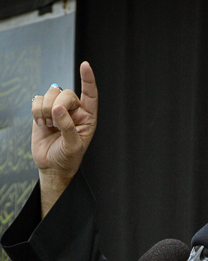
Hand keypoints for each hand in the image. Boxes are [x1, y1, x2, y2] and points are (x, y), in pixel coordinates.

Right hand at [31, 61, 97, 215]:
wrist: (51, 167)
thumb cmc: (67, 159)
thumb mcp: (73, 146)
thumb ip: (68, 127)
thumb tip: (58, 108)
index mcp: (87, 118)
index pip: (90, 94)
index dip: (88, 80)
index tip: (85, 66)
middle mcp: (74, 111)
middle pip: (66, 93)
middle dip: (58, 105)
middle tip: (54, 123)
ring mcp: (58, 109)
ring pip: (51, 93)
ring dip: (46, 109)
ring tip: (48, 125)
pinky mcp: (43, 111)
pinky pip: (37, 99)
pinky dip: (36, 110)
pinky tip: (41, 123)